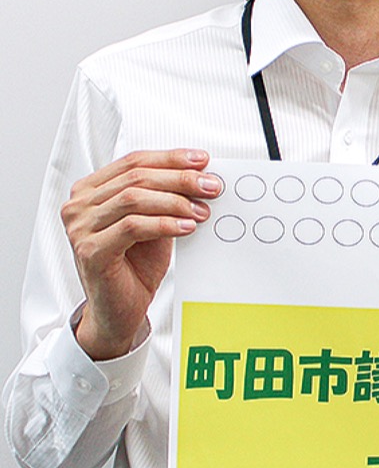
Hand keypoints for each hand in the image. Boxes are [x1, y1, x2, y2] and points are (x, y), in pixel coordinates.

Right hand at [62, 149, 222, 359]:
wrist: (120, 308)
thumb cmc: (134, 266)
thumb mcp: (154, 223)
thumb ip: (166, 199)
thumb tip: (202, 177)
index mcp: (91, 190)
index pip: (134, 162)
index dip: (170, 158)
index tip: (202, 160)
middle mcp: (80, 205)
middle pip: (136, 178)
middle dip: (180, 179)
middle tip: (210, 186)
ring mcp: (80, 227)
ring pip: (133, 199)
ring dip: (175, 202)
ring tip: (202, 211)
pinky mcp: (90, 250)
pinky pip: (133, 227)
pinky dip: (164, 224)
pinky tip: (186, 228)